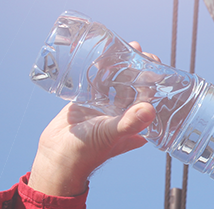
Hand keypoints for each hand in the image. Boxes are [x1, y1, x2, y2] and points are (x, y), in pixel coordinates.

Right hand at [28, 42, 159, 196]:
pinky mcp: (86, 101)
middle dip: (138, 67)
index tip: (155, 62)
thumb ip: (129, 123)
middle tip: (137, 49)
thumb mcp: (111, 134)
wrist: (58, 157)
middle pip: (133, 85)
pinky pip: (96, 82)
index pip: (148, 95)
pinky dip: (100, 70)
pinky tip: (103, 56)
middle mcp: (121, 113)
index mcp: (133, 121)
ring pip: (115, 81)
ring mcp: (104, 106)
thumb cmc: (87, 152)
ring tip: (123, 47)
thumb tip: (150, 108)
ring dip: (120, 65)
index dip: (154, 79)